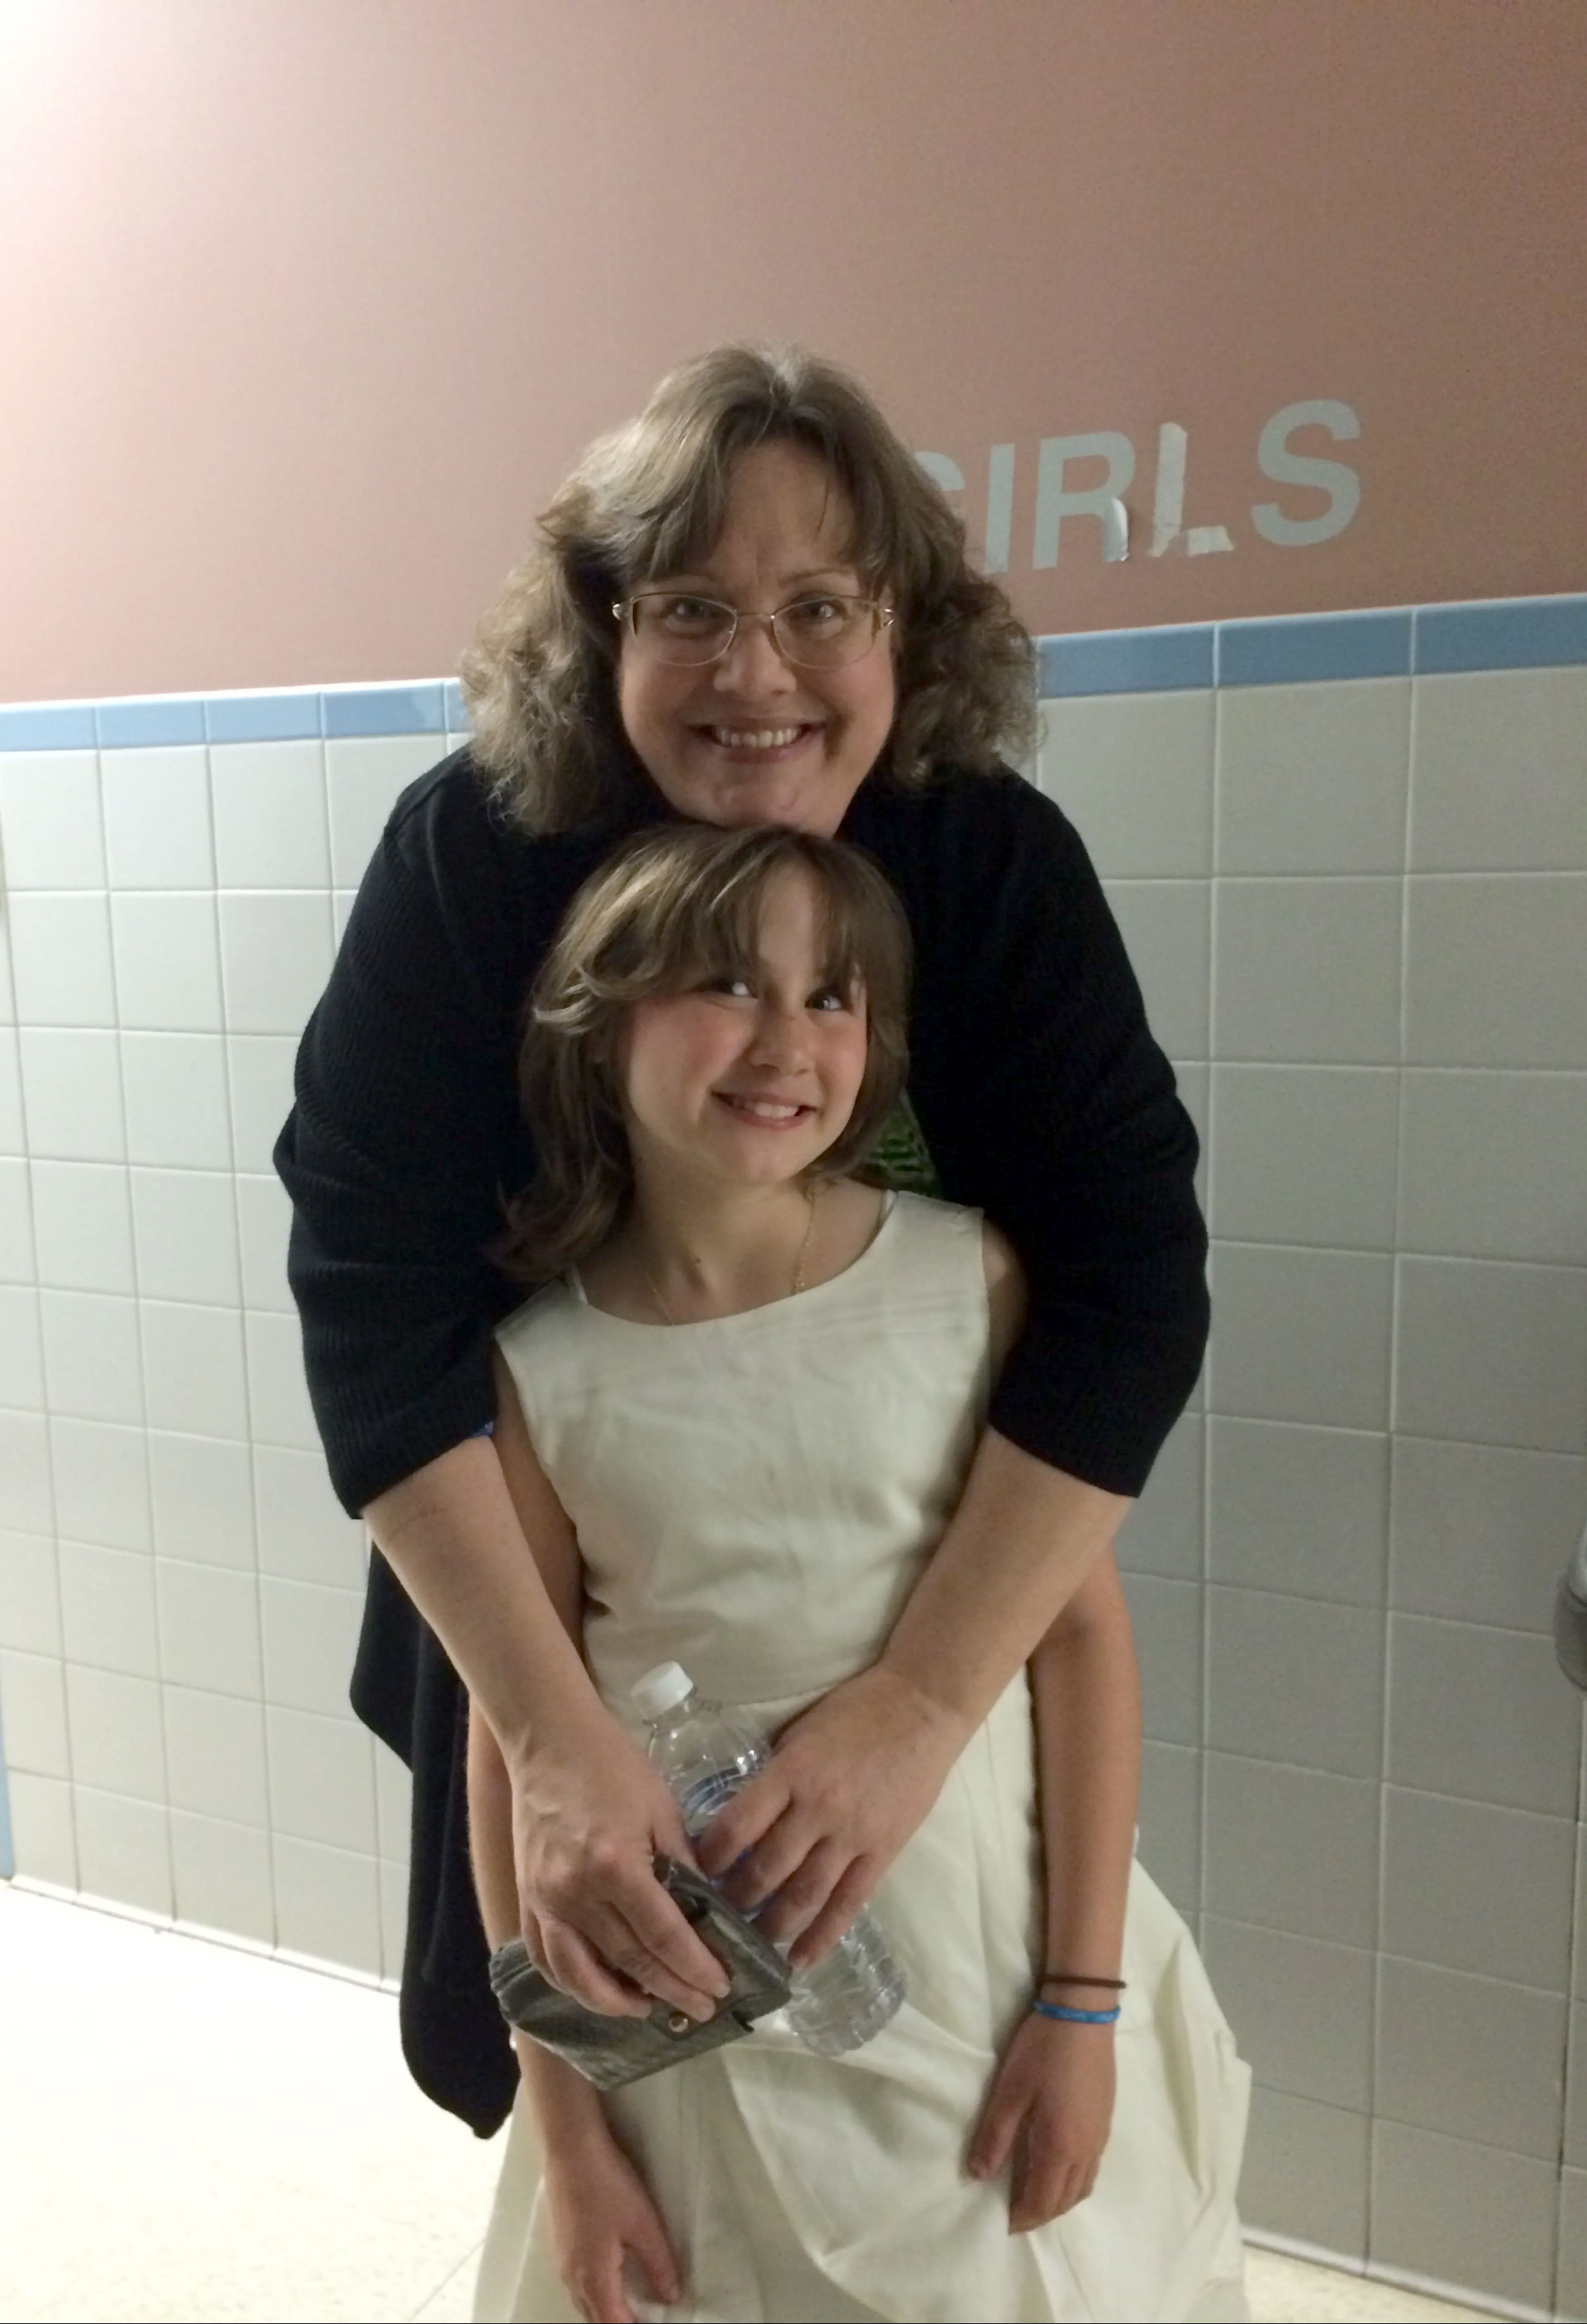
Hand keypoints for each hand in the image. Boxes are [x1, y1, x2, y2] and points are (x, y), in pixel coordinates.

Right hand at [511, 1708, 730, 2023]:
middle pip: (630, 1961)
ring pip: (580, 1976)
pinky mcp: (527, 1898)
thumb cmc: (612, 1766)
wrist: (549, 1740)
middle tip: (703, 2008)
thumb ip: (683, 1867)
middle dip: (671, 1990)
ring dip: (618, 2003)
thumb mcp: (662, 1810)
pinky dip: (573, 1984)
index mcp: (616, 1866)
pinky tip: (598, 1991)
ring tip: (652, 2009)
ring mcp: (544, 1900)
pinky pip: (546, 1959)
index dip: (695, 1968)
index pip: (664, 1937)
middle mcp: (575, 1893)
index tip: (721, 1987)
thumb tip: (708, 1917)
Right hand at [542, 2126, 682, 2323]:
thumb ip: (659, 2264)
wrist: (570, 2149)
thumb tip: (671, 2296)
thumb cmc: (608, 2185)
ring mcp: (561, 2261)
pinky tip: (609, 2276)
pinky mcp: (559, 2244)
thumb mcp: (642, 2224)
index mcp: (593, 2278)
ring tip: (630, 2304)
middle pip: (594, 2317)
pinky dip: (594, 2291)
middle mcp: (572, 2277)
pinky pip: (576, 2283)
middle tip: (644, 2316)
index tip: (654, 2323)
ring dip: (605, 2309)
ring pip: (583, 2301)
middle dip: (618, 2322)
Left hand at [693, 1664, 969, 1967]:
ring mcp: (853, 1835)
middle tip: (713, 1920)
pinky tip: (800, 1960)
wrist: (923, 1705)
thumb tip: (743, 1819)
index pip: (736, 1826)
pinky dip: (822, 1937)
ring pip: (803, 1896)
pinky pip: (849, 1904)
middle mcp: (818, 1809)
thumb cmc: (855, 1710)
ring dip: (771, 1926)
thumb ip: (774, 1777)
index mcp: (791, 1772)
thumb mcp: (799, 1733)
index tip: (692, 1874)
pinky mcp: (883, 1851)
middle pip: (765, 1869)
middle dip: (733, 1900)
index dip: (709, 1857)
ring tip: (748, 1945)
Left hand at [967, 2012, 1116, 2231]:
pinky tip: (1057, 2166)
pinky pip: (1091, 2168)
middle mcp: (1086, 2150)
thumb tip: (978, 2176)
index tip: (1000, 2225)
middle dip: (1040, 2214)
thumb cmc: (1041, 2051)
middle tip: (1013, 2214)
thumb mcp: (1009, 2091)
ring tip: (1033, 2196)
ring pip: (1083, 2187)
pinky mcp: (1105, 2121)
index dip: (1022, 2218)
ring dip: (1059, 2201)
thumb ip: (994, 2136)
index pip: (1042, 2202)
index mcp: (1061, 2147)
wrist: (1082, 2014)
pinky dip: (1073, 2181)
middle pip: (1065, 2201)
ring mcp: (1100, 2136)